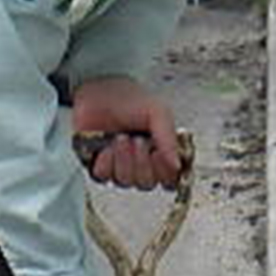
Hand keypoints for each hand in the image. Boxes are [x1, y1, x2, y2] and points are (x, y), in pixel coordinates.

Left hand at [68, 77, 182, 188]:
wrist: (98, 92)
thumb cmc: (129, 99)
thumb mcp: (158, 112)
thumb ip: (169, 139)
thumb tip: (177, 165)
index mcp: (160, 151)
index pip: (169, 179)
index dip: (164, 171)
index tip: (158, 153)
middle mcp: (141, 162)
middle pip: (147, 183)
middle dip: (141, 162)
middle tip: (138, 140)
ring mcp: (120, 166)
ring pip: (126, 181)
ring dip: (123, 159)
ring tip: (120, 137)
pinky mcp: (99, 166)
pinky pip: (104, 177)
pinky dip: (105, 161)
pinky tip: (106, 146)